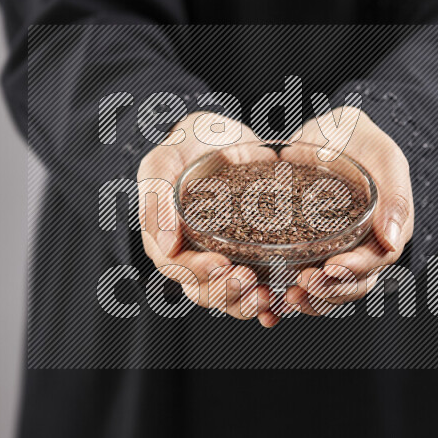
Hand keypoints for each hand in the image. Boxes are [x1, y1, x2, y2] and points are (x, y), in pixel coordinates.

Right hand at [137, 111, 280, 326]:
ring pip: (227, 295)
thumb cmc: (187, 142)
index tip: (220, 263)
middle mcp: (192, 252)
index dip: (196, 271)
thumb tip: (166, 246)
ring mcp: (221, 256)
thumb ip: (157, 198)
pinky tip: (280, 303)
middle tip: (247, 279)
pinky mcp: (249, 253)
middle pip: (202, 289)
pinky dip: (266, 301)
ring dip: (244, 302)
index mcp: (165, 236)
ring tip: (266, 295)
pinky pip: (255, 286)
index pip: (176, 266)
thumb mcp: (164, 160)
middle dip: (224, 291)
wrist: (223, 133)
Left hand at [280, 108, 413, 314]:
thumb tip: (392, 239)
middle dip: (329, 291)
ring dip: (311, 300)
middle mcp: (364, 248)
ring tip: (287, 296)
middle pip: (353, 285)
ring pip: (329, 290)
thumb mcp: (386, 159)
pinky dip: (290, 293)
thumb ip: (395, 196)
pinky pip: (303, 279)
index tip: (331, 268)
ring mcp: (337, 251)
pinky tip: (273, 298)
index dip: (355, 271)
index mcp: (388, 231)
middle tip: (303, 284)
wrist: (332, 132)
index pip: (377, 262)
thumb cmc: (364, 142)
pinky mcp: (310, 250)